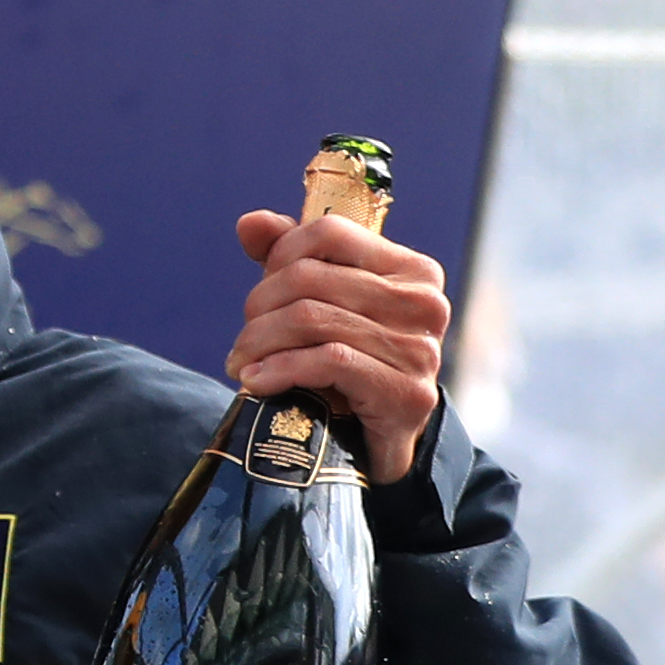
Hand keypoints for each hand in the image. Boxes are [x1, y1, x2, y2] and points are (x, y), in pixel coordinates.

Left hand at [224, 211, 450, 477]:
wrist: (381, 440)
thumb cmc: (351, 362)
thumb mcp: (324, 304)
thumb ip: (291, 260)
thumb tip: (249, 223)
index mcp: (412, 269)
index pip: (329, 233)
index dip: (280, 257)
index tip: (262, 295)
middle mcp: (423, 303)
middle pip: (308, 278)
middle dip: (259, 310)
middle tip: (244, 342)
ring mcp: (419, 349)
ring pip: (310, 319)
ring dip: (259, 344)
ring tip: (242, 364)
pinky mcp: (406, 392)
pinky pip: (327, 362)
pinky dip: (279, 369)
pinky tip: (258, 381)